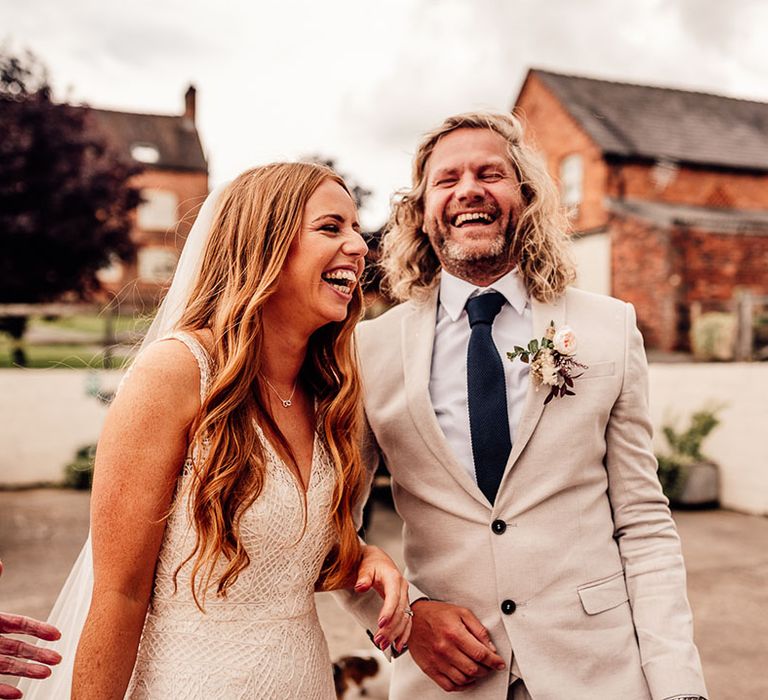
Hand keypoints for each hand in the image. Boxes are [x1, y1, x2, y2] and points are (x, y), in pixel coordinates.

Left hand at [0, 561, 61, 699]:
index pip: (20, 625)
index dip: (39, 629)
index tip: (57, 635)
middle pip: (19, 648)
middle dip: (39, 654)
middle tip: (58, 659)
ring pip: (8, 667)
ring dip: (27, 672)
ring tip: (45, 674)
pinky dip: (4, 690)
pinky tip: (18, 693)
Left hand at [353, 545, 411, 652]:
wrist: (378, 560)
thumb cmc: (370, 563)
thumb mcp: (365, 567)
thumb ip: (363, 577)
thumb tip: (360, 587)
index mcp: (394, 578)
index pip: (393, 597)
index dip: (388, 611)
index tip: (380, 624)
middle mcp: (402, 588)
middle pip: (400, 611)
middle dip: (390, 628)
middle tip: (378, 641)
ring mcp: (404, 597)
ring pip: (405, 619)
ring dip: (396, 634)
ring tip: (384, 646)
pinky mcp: (404, 605)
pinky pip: (407, 621)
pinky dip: (404, 634)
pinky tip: (398, 646)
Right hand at [407, 600, 505, 692]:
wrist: (412, 619)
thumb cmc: (436, 614)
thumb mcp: (461, 612)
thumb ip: (478, 629)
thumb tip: (490, 647)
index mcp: (454, 633)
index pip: (480, 653)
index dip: (494, 661)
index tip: (499, 663)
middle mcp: (445, 648)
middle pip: (474, 669)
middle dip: (486, 670)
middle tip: (489, 666)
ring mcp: (437, 661)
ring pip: (463, 680)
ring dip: (475, 678)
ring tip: (477, 670)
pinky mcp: (430, 669)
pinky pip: (449, 686)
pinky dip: (461, 686)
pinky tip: (465, 678)